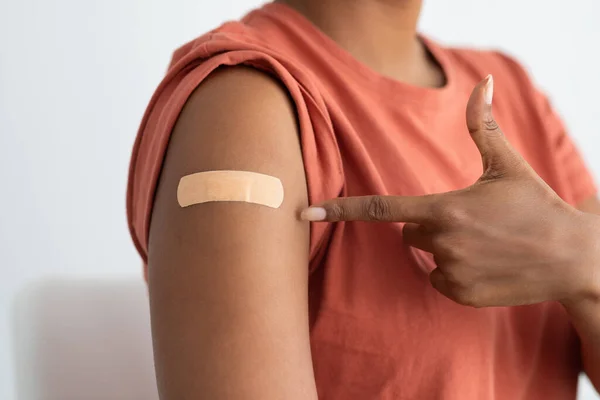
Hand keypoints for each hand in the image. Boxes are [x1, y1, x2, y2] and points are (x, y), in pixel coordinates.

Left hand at [301, 75, 599, 307]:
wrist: (572, 259)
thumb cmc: (535, 207)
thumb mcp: (507, 166)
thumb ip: (483, 127)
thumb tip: (483, 83)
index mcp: (444, 208)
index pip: (379, 208)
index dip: (339, 209)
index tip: (305, 213)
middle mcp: (442, 242)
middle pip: (406, 233)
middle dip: (426, 226)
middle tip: (467, 222)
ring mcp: (451, 272)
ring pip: (424, 256)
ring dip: (441, 249)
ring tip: (481, 243)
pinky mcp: (460, 294)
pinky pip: (439, 280)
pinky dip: (454, 273)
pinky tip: (485, 265)